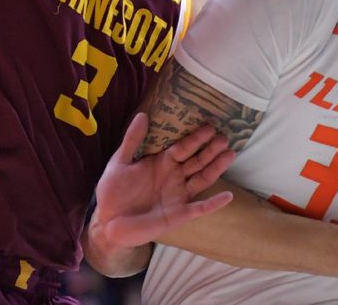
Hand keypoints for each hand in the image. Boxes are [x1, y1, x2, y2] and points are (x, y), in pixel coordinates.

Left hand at [92, 113, 235, 248]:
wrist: (107, 222)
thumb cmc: (112, 191)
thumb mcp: (119, 162)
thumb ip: (132, 140)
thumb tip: (142, 114)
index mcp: (162, 162)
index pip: (183, 147)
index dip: (196, 137)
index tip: (210, 125)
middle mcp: (174, 177)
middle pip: (197, 161)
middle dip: (210, 149)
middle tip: (224, 137)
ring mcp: (178, 196)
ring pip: (202, 179)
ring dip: (216, 168)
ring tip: (230, 154)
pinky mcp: (179, 214)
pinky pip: (200, 208)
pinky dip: (214, 203)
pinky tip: (228, 196)